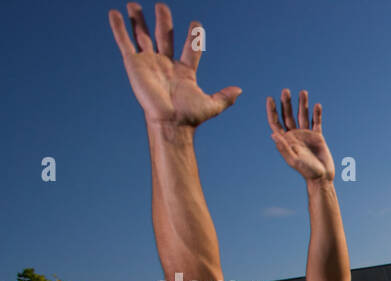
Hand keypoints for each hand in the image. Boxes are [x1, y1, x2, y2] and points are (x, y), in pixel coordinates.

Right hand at [109, 3, 240, 126]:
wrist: (171, 122)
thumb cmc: (190, 117)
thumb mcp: (212, 106)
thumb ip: (225, 97)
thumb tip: (239, 90)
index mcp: (185, 71)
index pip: (190, 49)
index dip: (193, 38)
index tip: (196, 24)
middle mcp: (166, 64)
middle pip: (165, 37)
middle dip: (164, 22)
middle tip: (162, 6)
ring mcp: (149, 62)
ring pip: (143, 36)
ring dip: (139, 20)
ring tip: (134, 4)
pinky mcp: (134, 64)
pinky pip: (125, 43)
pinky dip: (119, 28)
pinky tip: (114, 13)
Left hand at [267, 89, 334, 181]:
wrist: (322, 177)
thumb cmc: (306, 171)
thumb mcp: (293, 160)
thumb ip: (283, 148)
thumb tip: (273, 135)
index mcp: (285, 140)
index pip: (276, 122)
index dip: (272, 111)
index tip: (270, 98)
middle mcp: (294, 135)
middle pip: (288, 115)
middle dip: (286, 103)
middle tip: (286, 91)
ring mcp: (305, 134)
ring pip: (302, 115)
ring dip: (302, 104)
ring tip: (303, 92)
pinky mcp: (317, 136)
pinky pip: (316, 122)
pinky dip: (316, 114)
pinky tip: (317, 105)